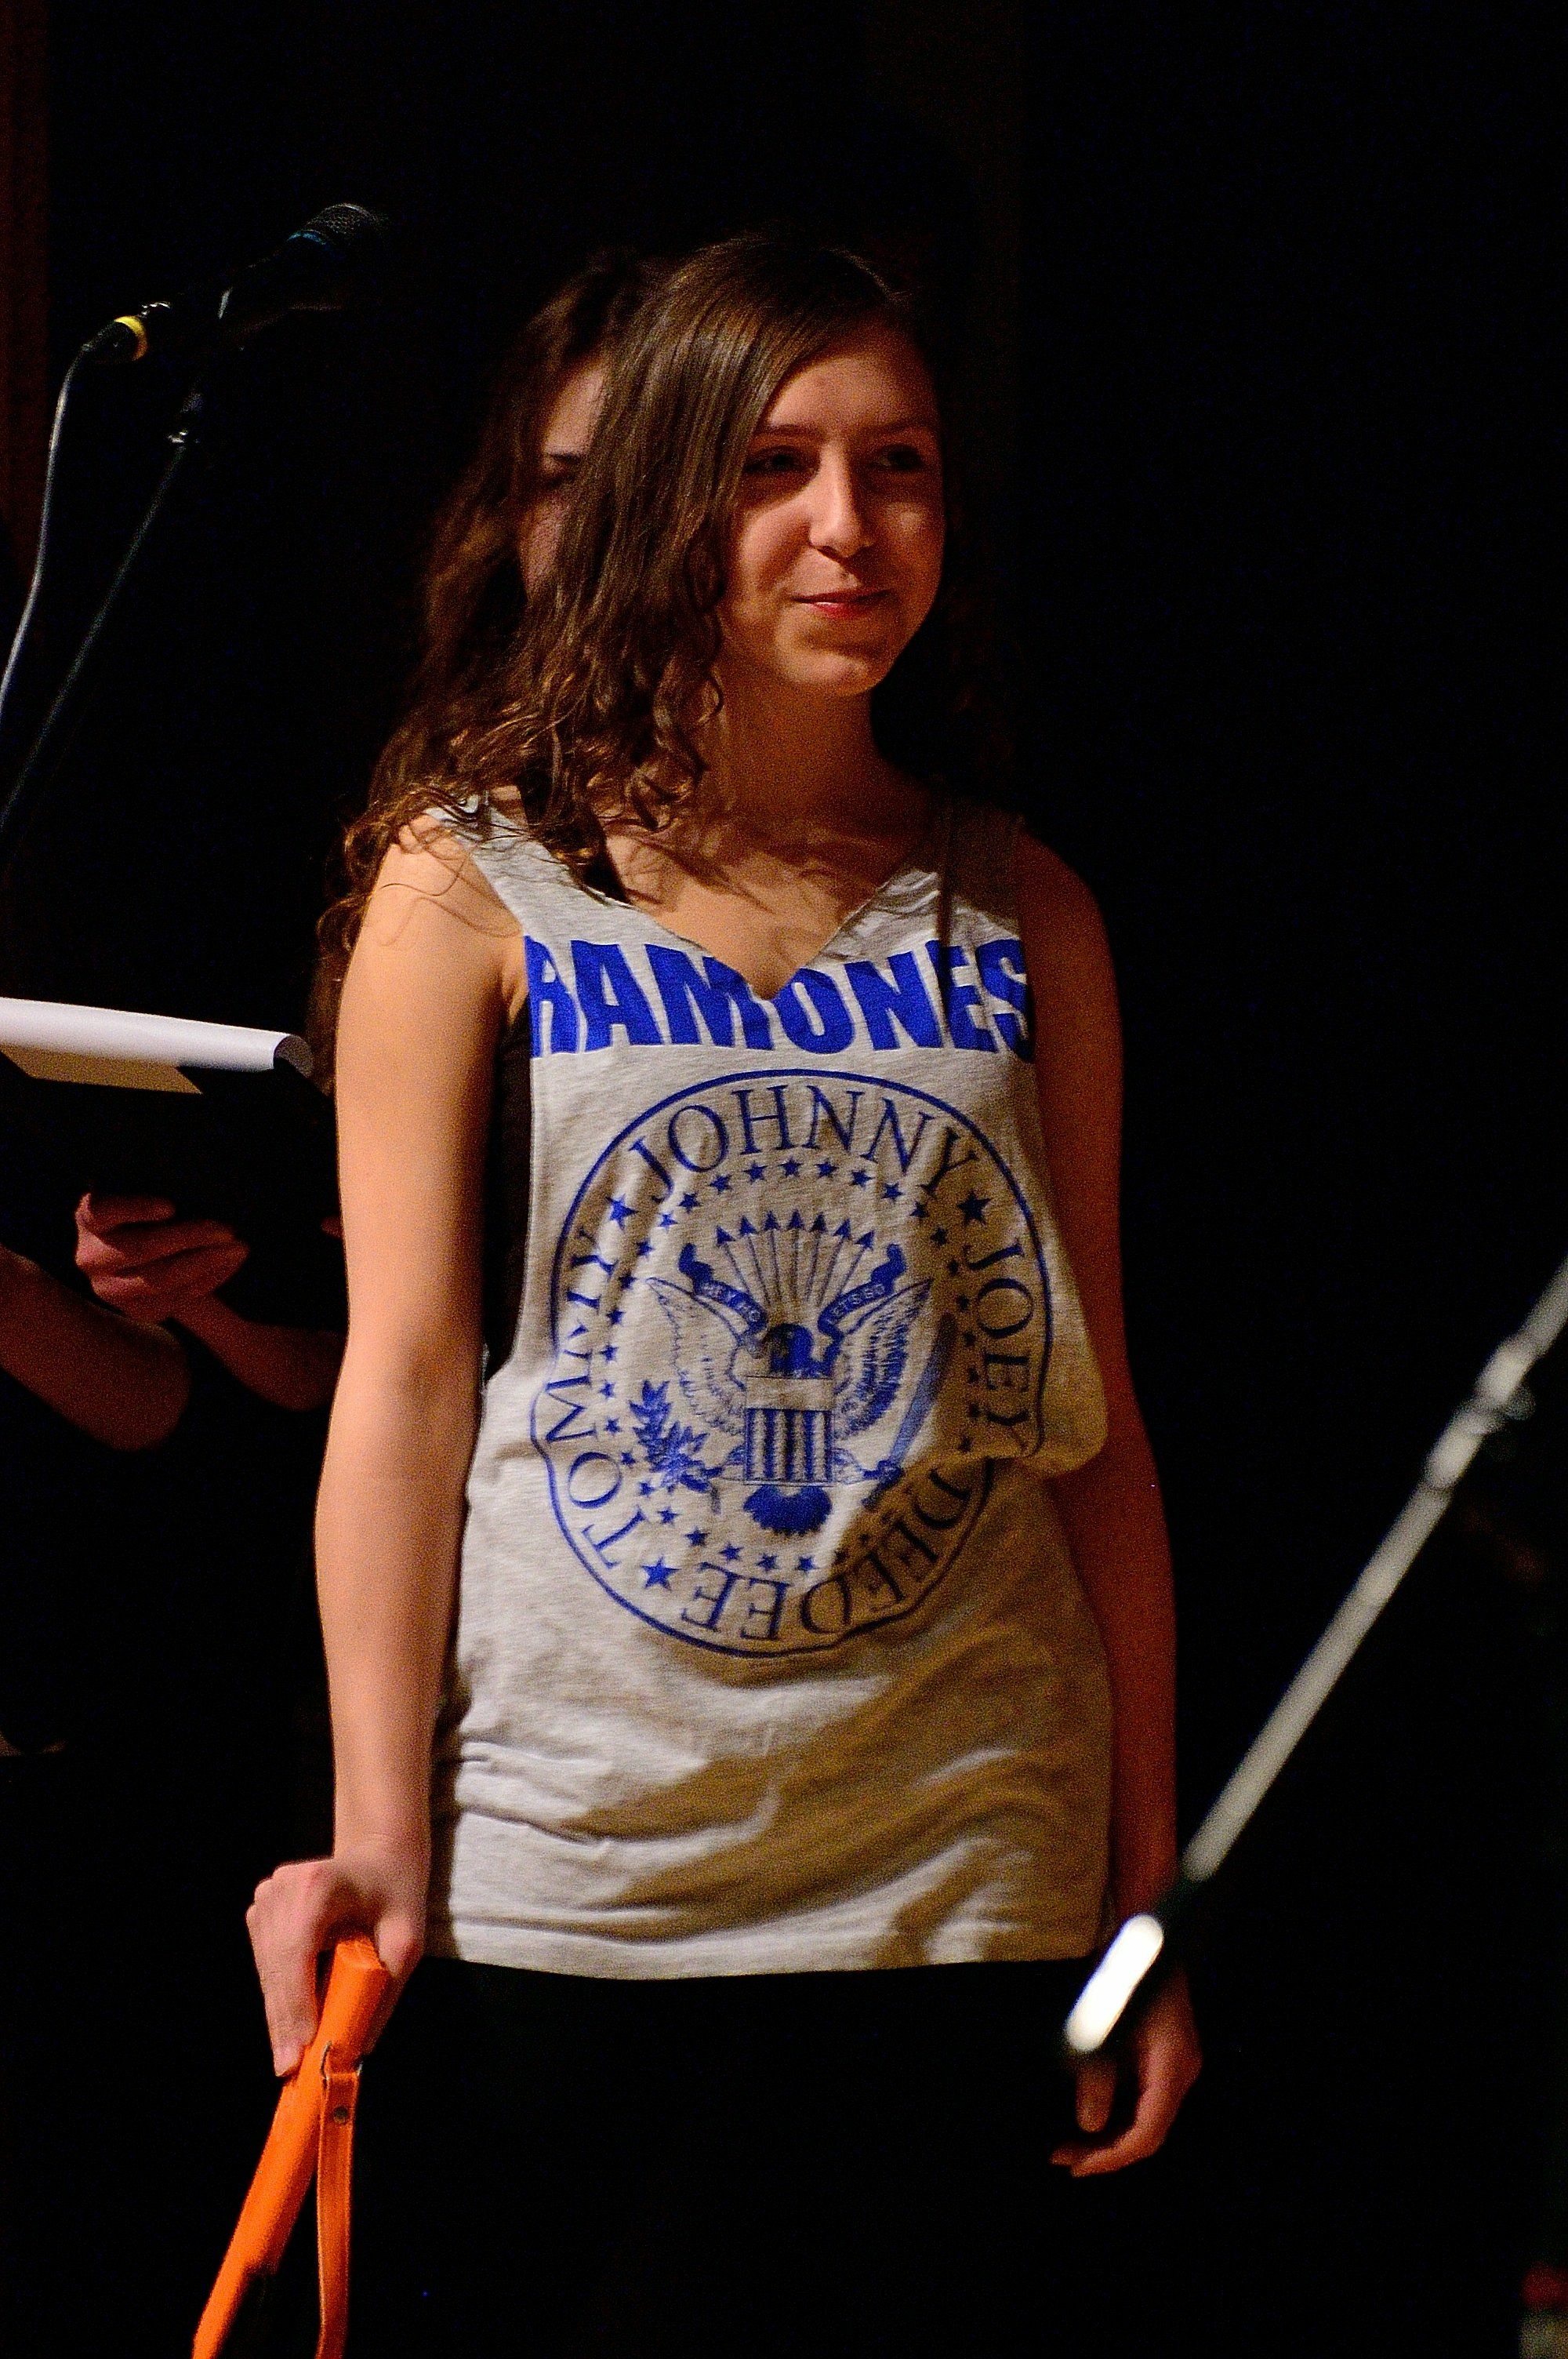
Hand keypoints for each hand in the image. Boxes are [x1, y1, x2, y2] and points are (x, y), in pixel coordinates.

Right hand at [75, 1193, 248, 1320]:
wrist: (161, 1252)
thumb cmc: (161, 1211)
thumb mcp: (153, 1193)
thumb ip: (162, 1188)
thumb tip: (198, 1187)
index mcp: (89, 1218)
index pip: (103, 1210)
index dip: (136, 1209)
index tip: (172, 1206)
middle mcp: (90, 1257)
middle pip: (141, 1247)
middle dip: (191, 1237)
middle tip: (229, 1229)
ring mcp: (109, 1289)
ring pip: (159, 1279)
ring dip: (205, 1262)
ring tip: (239, 1248)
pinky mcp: (136, 1310)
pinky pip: (174, 1300)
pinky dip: (207, 1280)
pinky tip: (229, 1265)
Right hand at [246, 1845, 427, 2075]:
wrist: (377, 1854)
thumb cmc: (395, 1893)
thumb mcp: (407, 1940)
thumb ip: (386, 1989)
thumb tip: (360, 2048)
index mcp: (317, 1885)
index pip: (297, 1952)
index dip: (297, 2002)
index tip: (300, 2047)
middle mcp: (282, 1887)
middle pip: (277, 1968)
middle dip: (286, 2022)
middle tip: (290, 2071)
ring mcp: (267, 1897)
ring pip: (267, 1971)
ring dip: (280, 2015)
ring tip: (290, 2059)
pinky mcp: (261, 1911)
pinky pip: (267, 1965)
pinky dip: (280, 1997)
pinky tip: (290, 2026)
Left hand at [1051, 1971, 1200, 2174]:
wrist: (1142, 1935)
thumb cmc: (1123, 1973)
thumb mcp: (1101, 2026)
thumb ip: (1096, 2078)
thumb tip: (1089, 2124)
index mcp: (1172, 2067)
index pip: (1147, 2133)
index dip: (1112, 2157)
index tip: (1077, 2166)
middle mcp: (1180, 2072)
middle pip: (1148, 2132)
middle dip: (1106, 2151)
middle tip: (1063, 2157)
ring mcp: (1174, 2065)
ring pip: (1145, 2118)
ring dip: (1108, 2135)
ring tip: (1068, 2143)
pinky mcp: (1163, 2058)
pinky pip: (1142, 2100)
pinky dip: (1115, 2114)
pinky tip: (1087, 2117)